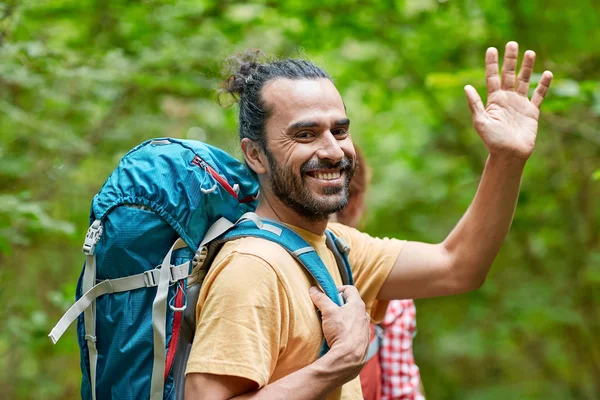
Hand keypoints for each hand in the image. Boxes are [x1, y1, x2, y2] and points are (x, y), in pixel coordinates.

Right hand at [309, 285, 369, 377]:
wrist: (349, 357)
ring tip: (332, 324)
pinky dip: (347, 329)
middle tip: (328, 310)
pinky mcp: (364, 340)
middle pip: (351, 303)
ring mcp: (365, 328)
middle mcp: (364, 315)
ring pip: (353, 317)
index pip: (349, 289)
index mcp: (358, 305)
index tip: (329, 296)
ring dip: (343, 318)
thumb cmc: (341, 332)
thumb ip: (321, 299)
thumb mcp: (328, 312)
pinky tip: (339, 336)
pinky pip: (355, 330)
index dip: (338, 289)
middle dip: (339, 305)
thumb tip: (313, 289)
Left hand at [464, 41, 552, 159]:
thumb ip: (474, 104)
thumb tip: (466, 86)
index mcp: (493, 100)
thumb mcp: (480, 122)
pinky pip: (539, 95)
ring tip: (530, 52)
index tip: (491, 49)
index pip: (492, 77)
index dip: (491, 63)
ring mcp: (519, 104)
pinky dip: (543, 85)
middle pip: (509, 74)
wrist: (509, 154)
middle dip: (510, 60)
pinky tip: (547, 73)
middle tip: (512, 43)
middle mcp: (506, 99)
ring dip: (527, 67)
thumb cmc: (492, 140)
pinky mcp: (532, 111)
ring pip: (524, 81)